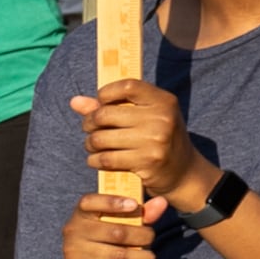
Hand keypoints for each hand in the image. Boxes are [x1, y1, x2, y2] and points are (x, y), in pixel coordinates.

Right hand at [58, 191, 166, 258]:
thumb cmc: (107, 240)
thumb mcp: (121, 223)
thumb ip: (141, 213)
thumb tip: (162, 202)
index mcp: (82, 213)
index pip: (90, 202)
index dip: (112, 202)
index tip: (134, 205)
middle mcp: (74, 231)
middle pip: (116, 232)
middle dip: (142, 236)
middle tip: (151, 238)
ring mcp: (75, 253)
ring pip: (119, 256)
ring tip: (151, 258)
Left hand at [68, 79, 208, 212]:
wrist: (184, 173)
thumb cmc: (160, 139)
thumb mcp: (145, 117)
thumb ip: (111, 107)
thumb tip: (75, 101)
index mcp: (164, 101)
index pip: (128, 86)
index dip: (107, 93)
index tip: (102, 102)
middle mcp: (162, 118)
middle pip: (106, 114)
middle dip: (90, 122)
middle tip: (89, 128)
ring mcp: (155, 141)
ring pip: (101, 138)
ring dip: (90, 143)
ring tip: (93, 145)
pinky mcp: (146, 162)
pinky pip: (106, 159)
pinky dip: (95, 160)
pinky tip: (97, 159)